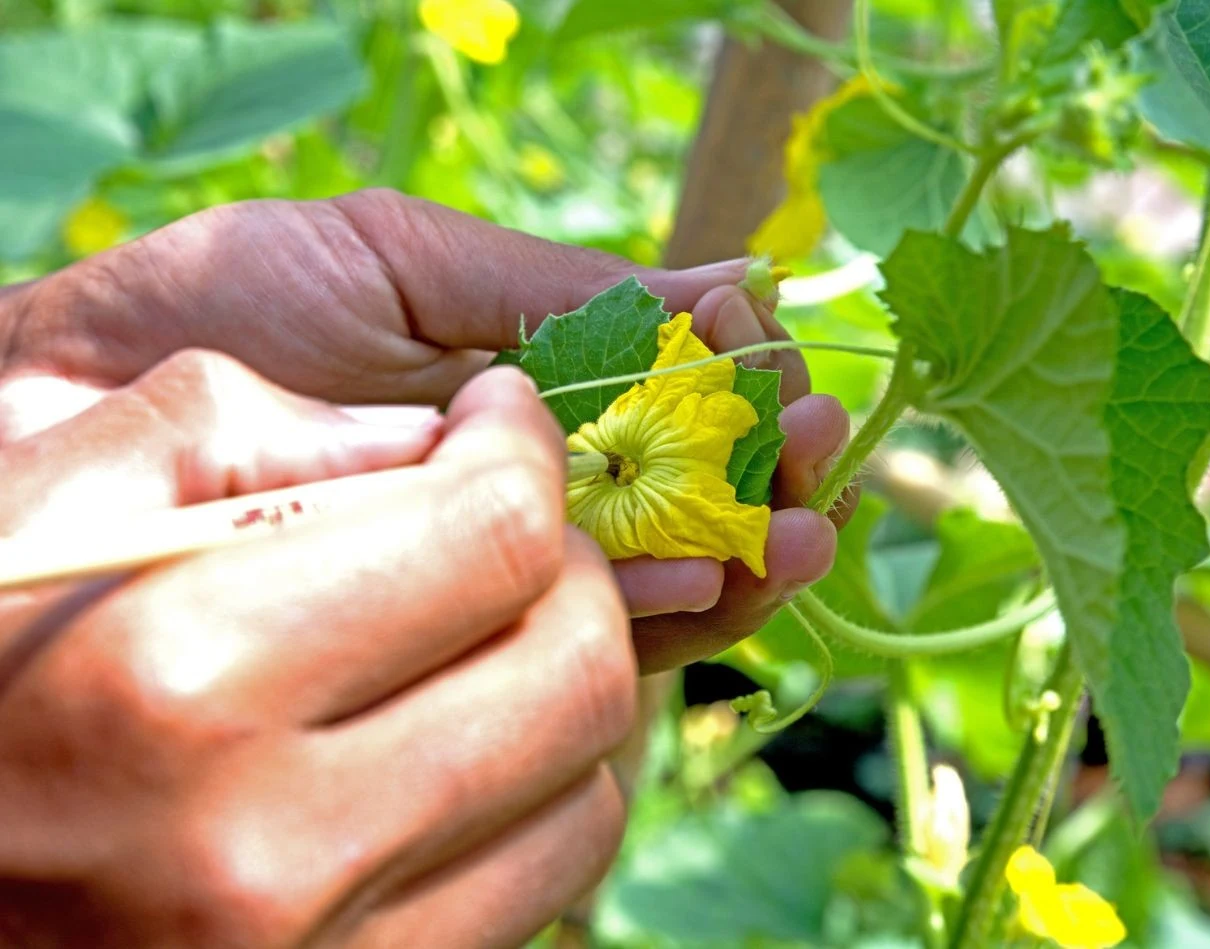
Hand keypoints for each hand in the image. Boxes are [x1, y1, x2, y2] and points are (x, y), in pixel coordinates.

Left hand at [0, 191, 851, 668]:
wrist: (69, 412)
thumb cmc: (224, 309)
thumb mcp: (400, 262)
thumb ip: (555, 292)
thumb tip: (723, 290)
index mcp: (517, 392)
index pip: (662, 399)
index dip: (737, 391)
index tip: (787, 370)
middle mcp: (520, 487)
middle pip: (679, 493)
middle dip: (760, 475)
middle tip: (817, 453)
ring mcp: (493, 571)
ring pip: (655, 575)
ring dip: (740, 549)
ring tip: (797, 521)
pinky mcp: (456, 645)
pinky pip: (590, 638)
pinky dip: (671, 609)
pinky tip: (724, 572)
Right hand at [0, 355, 634, 947]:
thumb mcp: (22, 510)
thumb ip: (224, 428)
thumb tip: (427, 437)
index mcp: (178, 680)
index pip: (493, 536)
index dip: (526, 448)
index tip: (503, 416)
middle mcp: (267, 848)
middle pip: (580, 671)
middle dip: (569, 570)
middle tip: (508, 527)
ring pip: (588, 797)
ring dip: (562, 692)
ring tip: (479, 642)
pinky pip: (537, 893)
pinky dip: (529, 802)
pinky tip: (447, 749)